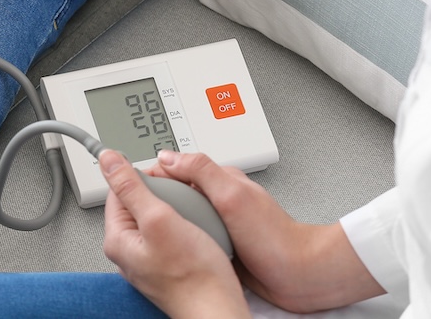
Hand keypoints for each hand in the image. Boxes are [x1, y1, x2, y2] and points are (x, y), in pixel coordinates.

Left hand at [100, 149, 249, 318]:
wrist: (218, 309)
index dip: (141, 175)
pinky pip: (173, 235)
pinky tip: (200, 229)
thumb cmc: (193, 276)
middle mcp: (130, 253)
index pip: (118, 191)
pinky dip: (186, 226)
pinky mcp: (169, 266)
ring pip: (159, 219)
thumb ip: (132, 187)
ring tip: (194, 211)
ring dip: (177, 208)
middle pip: (139, 203)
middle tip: (181, 193)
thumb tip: (108, 160)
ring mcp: (150, 260)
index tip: (162, 173)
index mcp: (118, 240)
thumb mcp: (159, 218)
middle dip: (161, 192)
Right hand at [149, 151, 384, 311]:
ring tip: (146, 228)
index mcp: (221, 180)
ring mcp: (221, 223)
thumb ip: (202, 171)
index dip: (152, 173)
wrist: (300, 275)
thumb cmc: (276, 238)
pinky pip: (194, 238)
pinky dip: (181, 240)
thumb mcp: (233, 196)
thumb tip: (168, 156)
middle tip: (132, 209)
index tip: (129, 181)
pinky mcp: (223, 245)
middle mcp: (220, 199)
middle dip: (155, 197)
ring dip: (167, 220)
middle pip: (177, 192)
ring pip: (184, 217)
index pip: (177, 168)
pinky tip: (173, 248)